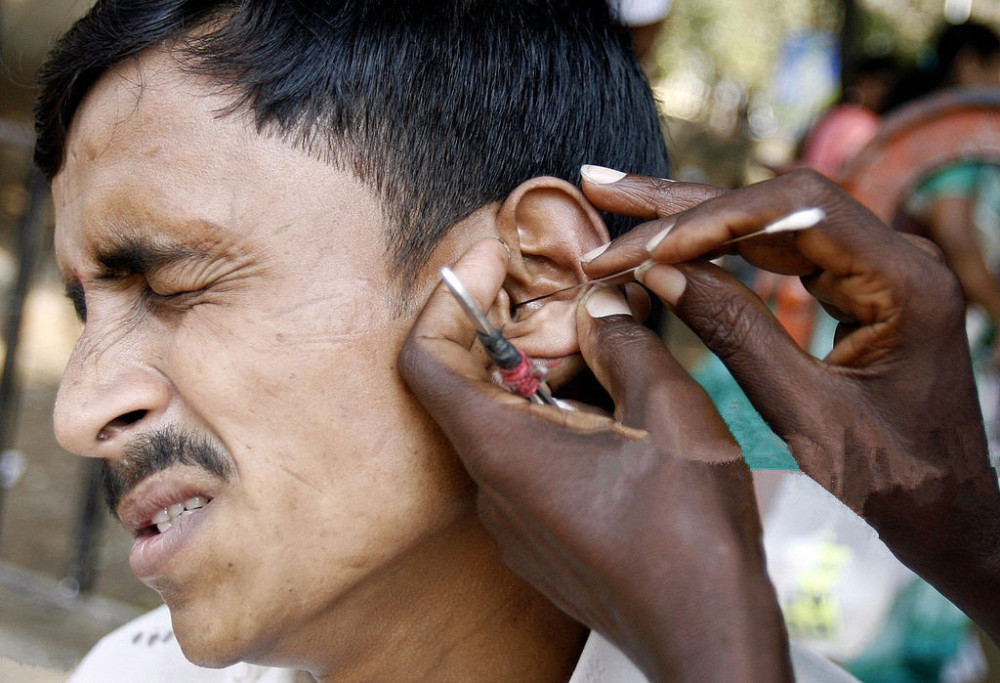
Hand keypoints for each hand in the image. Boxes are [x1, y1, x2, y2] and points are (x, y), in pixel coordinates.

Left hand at [399, 239, 791, 680]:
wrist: (708, 637)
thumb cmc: (692, 533)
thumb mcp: (671, 414)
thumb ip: (624, 345)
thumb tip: (597, 306)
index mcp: (503, 451)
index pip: (425, 359)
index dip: (448, 298)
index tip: (488, 257)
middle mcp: (490, 488)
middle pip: (464, 386)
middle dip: (504, 328)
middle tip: (560, 291)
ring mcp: (511, 521)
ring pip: (499, 423)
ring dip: (536, 374)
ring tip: (598, 342)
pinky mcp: (537, 539)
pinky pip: (523, 461)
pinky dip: (548, 418)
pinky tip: (608, 407)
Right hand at [581, 167, 999, 640]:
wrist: (946, 512)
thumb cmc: (890, 477)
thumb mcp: (803, 412)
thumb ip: (735, 334)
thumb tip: (660, 272)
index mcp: (903, 280)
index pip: (795, 211)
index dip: (709, 221)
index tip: (642, 250)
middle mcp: (894, 257)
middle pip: (775, 201)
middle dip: (683, 201)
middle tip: (604, 187)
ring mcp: (873, 268)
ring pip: (770, 221)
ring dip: (691, 217)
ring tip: (618, 207)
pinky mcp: (853, 287)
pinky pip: (778, 251)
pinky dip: (717, 249)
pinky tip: (669, 245)